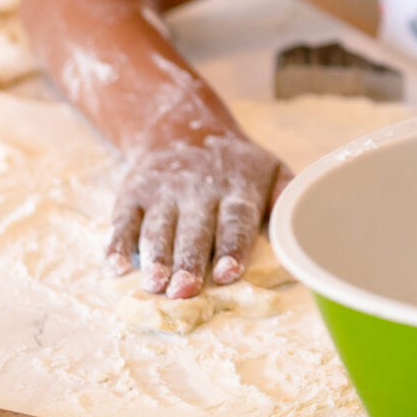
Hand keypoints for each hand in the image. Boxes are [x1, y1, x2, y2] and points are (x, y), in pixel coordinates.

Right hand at [105, 125, 286, 297]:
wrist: (183, 126)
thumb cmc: (235, 164)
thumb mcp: (270, 169)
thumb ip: (285, 198)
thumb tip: (301, 231)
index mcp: (236, 189)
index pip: (235, 221)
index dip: (232, 248)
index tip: (227, 274)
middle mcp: (198, 191)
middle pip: (194, 231)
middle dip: (189, 262)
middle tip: (185, 291)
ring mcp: (162, 192)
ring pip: (158, 229)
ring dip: (156, 258)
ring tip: (154, 285)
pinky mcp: (132, 193)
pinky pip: (122, 222)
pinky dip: (116, 246)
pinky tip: (115, 269)